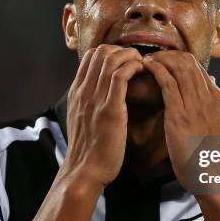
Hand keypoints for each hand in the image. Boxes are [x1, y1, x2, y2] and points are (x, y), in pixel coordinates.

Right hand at [63, 44, 143, 188]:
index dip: (110, 52)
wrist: (85, 170)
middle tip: (137, 61)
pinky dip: (133, 67)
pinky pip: (120, 76)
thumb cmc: (89, 149)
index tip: (125, 61)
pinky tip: (142, 72)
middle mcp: (83, 91)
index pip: (90, 56)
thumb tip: (102, 91)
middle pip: (101, 52)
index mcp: (76, 92)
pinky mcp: (109, 109)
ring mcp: (95, 99)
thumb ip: (89, 102)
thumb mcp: (82, 119)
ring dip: (130, 56)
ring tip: (143, 64)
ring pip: (111, 60)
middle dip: (122, 50)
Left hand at [143, 51, 219, 189]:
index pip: (198, 67)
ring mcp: (195, 103)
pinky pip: (167, 81)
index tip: (165, 60)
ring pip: (178, 67)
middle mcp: (208, 96)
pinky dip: (156, 70)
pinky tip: (146, 67)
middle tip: (153, 56)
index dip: (179, 59)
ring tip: (147, 60)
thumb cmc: (212, 155)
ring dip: (160, 59)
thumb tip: (212, 85)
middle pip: (188, 62)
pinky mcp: (179, 113)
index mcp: (217, 98)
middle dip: (168, 55)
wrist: (212, 175)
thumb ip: (214, 105)